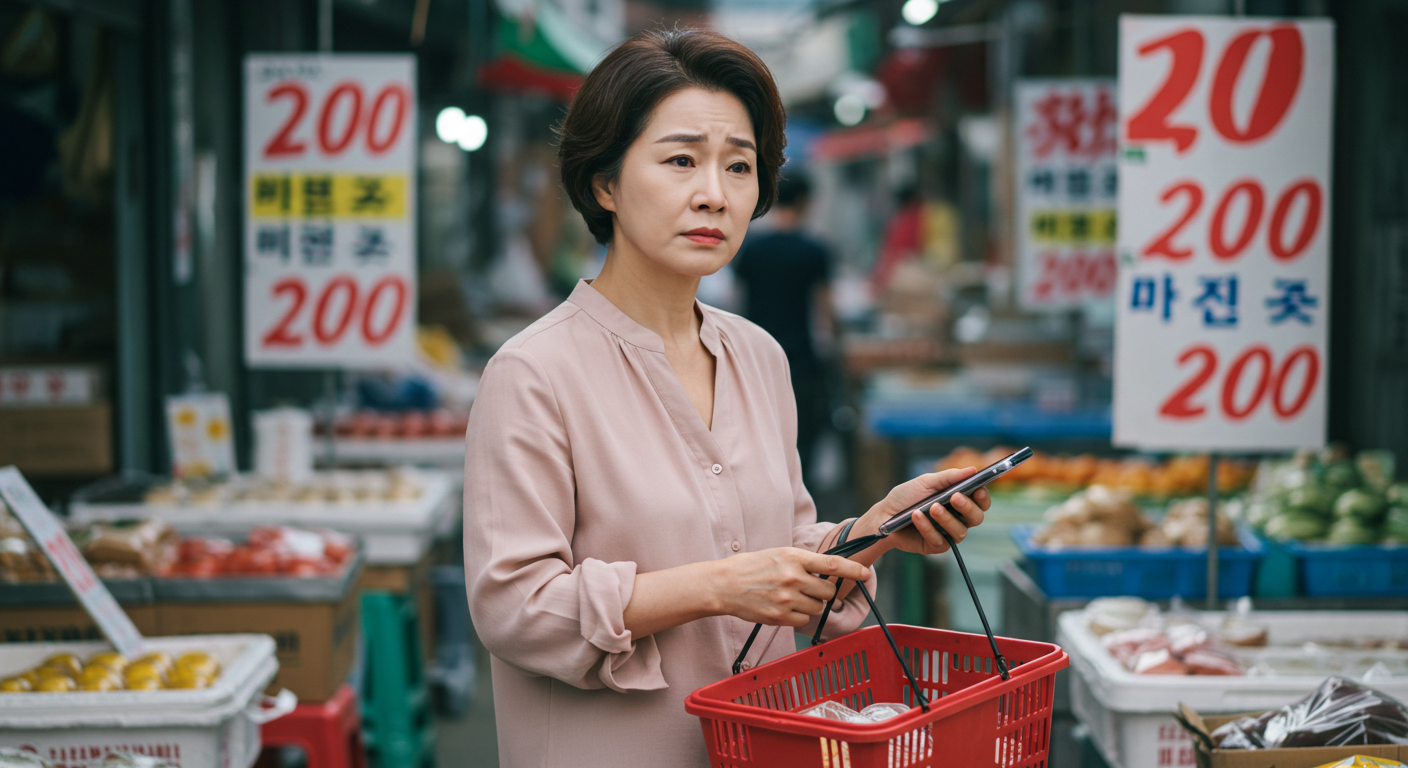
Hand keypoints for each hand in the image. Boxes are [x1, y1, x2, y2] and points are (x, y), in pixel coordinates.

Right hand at [709, 547, 871, 626]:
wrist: (724, 585)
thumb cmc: (751, 567)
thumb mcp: (778, 554)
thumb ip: (803, 562)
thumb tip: (828, 571)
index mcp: (793, 557)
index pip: (831, 564)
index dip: (852, 570)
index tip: (865, 573)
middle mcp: (792, 577)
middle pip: (827, 592)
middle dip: (823, 592)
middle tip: (808, 589)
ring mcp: (786, 599)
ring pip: (817, 608)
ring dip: (810, 605)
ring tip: (790, 597)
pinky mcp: (780, 617)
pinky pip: (803, 620)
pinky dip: (798, 616)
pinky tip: (783, 607)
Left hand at [861, 467, 990, 555]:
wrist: (884, 515)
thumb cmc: (906, 497)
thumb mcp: (926, 482)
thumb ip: (949, 477)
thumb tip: (973, 470)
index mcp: (958, 501)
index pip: (980, 502)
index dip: (983, 497)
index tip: (978, 490)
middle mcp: (957, 518)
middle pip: (976, 518)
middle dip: (968, 507)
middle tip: (955, 497)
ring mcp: (947, 533)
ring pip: (960, 531)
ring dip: (946, 518)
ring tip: (932, 507)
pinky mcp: (935, 546)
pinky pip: (939, 540)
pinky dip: (927, 527)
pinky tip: (917, 517)